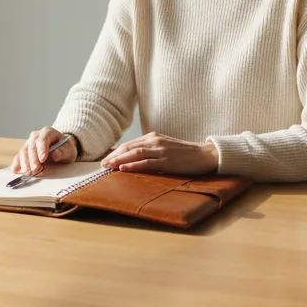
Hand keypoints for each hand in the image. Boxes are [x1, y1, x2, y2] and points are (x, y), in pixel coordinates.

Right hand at [11, 127, 78, 174]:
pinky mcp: (24, 152)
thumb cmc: (65, 148)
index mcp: (48, 132)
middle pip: (32, 146)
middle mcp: (36, 136)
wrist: (62, 148)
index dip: (42, 149)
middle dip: (33, 159)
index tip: (43, 159)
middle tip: (35, 169)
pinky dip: (16, 164)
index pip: (42, 139)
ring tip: (28, 172)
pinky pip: (18, 157)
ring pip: (23, 151)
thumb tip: (55, 155)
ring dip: (24, 162)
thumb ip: (62, 152)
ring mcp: (29, 143)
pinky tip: (16, 170)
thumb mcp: (69, 150)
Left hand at [101, 132, 217, 174]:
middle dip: (113, 156)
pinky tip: (123, 169)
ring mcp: (161, 150)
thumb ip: (150, 150)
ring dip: (119, 160)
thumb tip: (133, 159)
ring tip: (107, 167)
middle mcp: (155, 141)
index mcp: (153, 137)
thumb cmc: (185, 153)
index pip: (129, 144)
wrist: (205, 155)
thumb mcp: (165, 147)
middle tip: (102, 165)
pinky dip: (133, 165)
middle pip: (129, 147)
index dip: (116, 152)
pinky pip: (146, 162)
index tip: (105, 159)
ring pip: (135, 154)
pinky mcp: (167, 160)